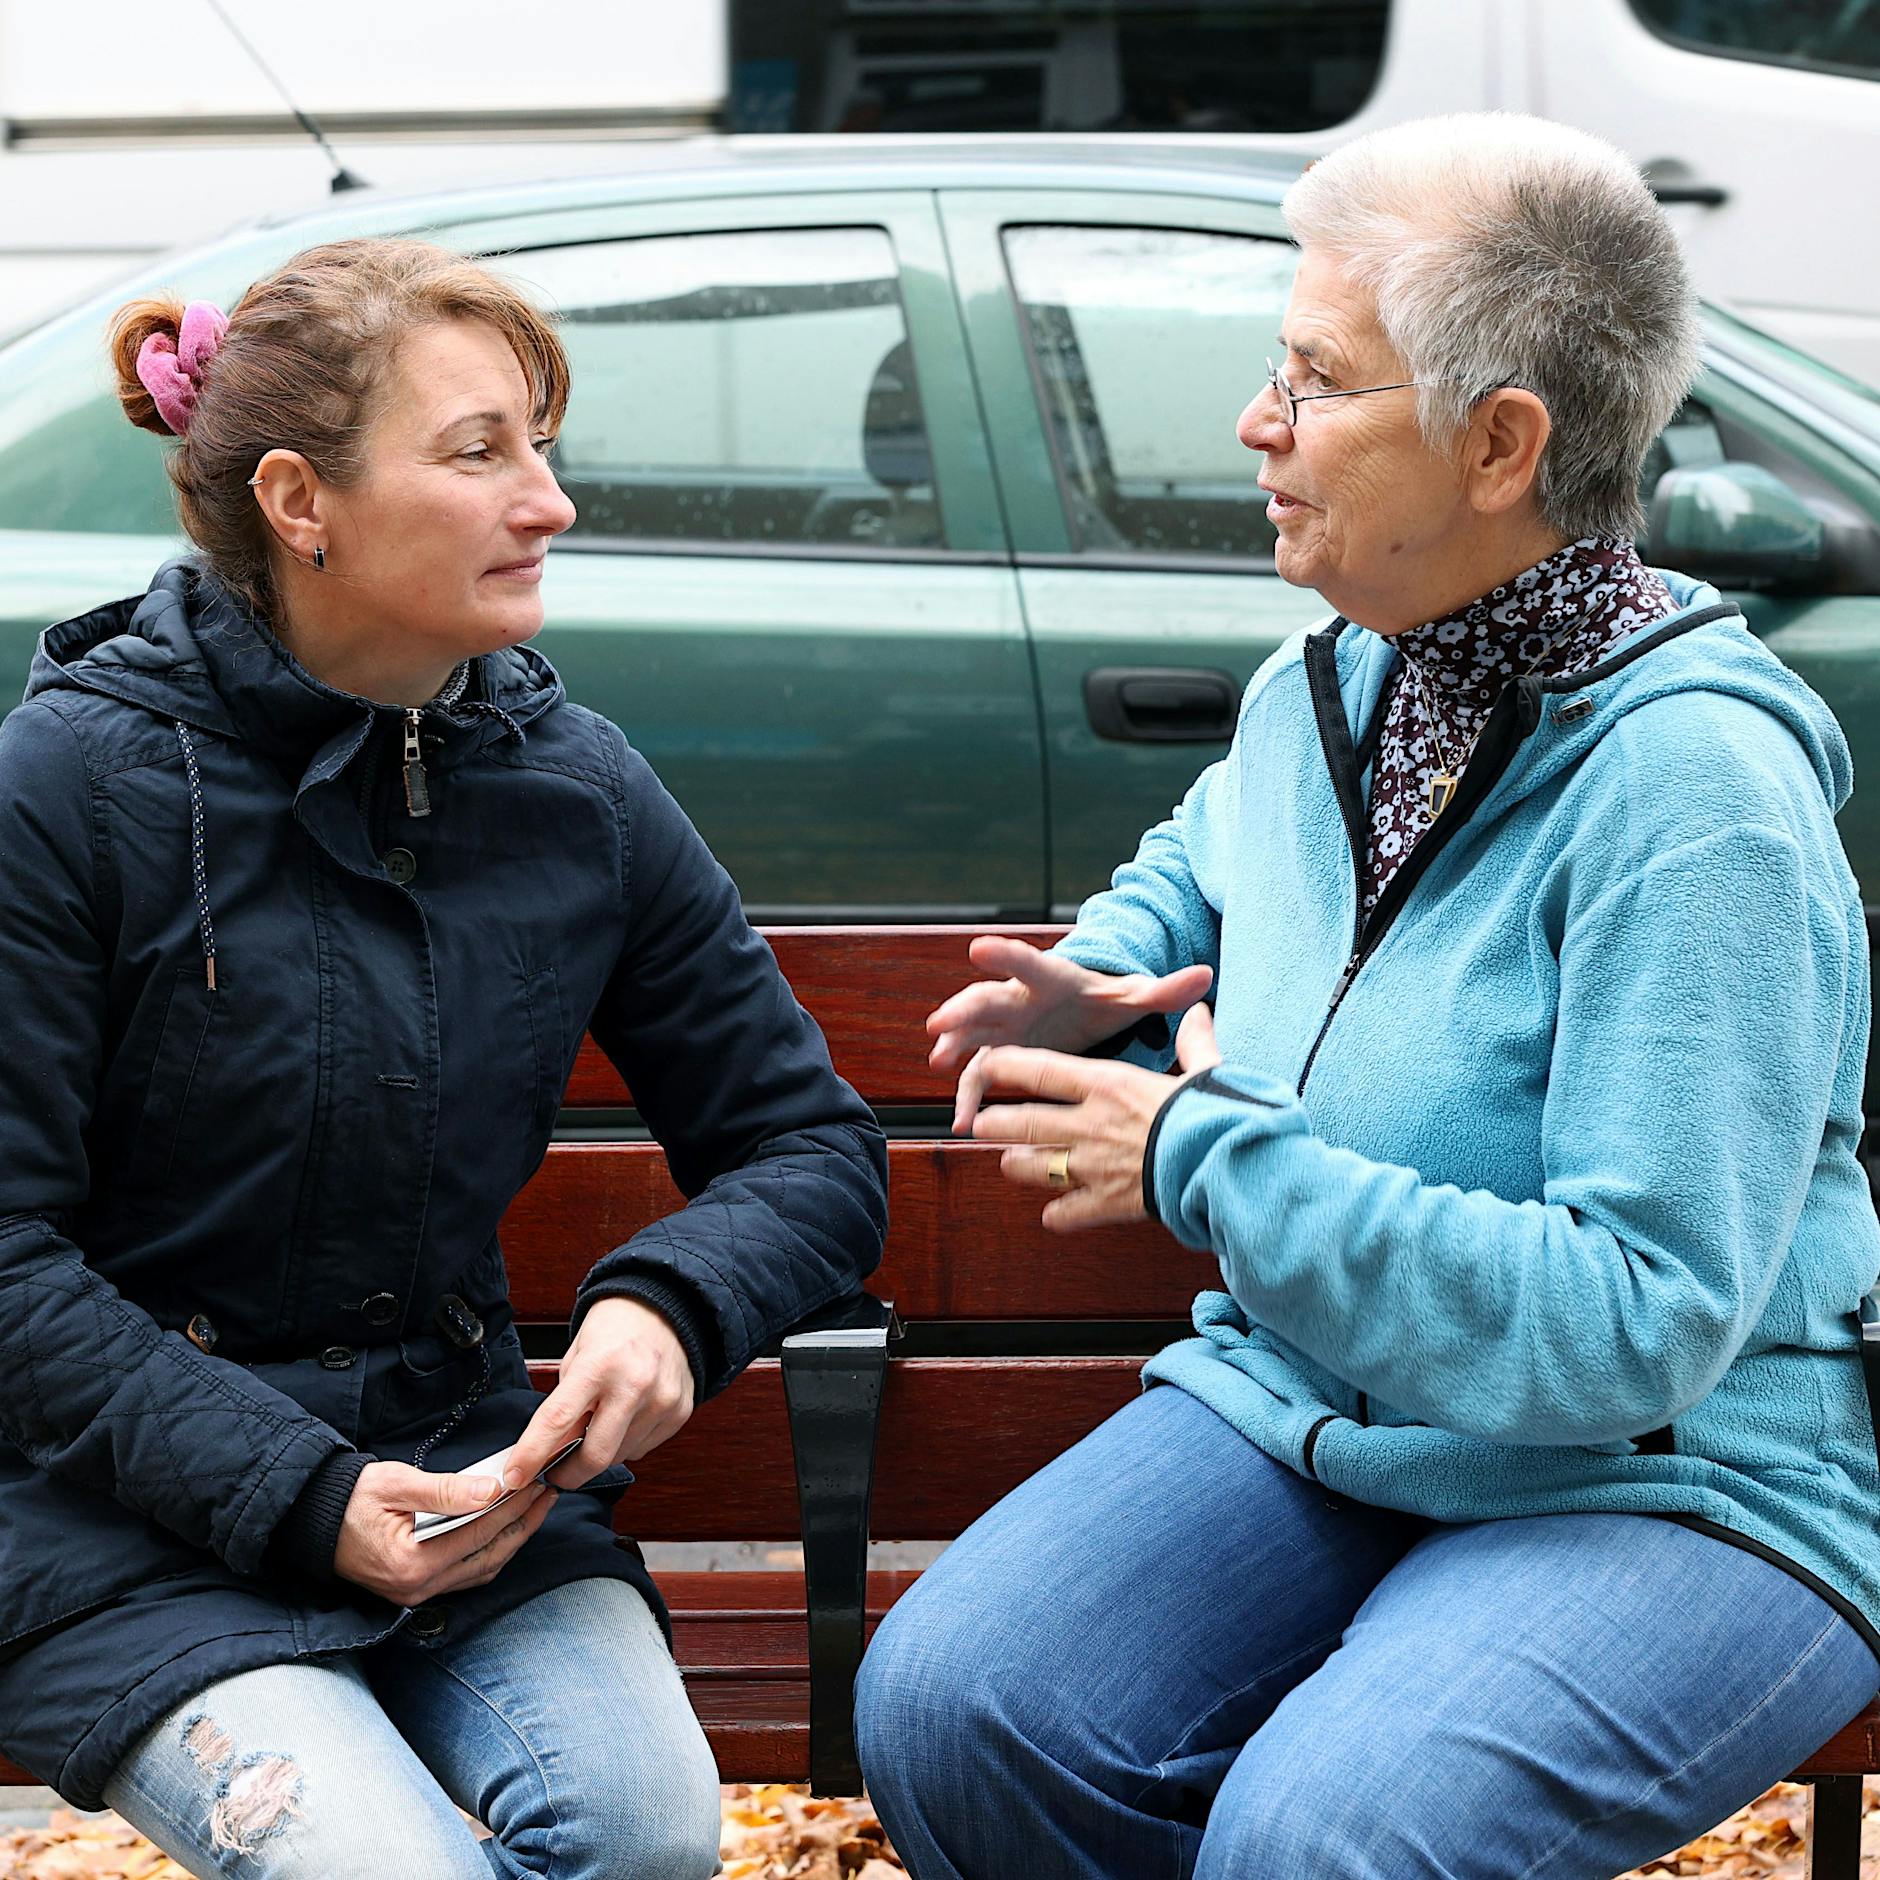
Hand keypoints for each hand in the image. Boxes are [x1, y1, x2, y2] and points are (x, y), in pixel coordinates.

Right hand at [332, 1461, 555, 1605]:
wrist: (313, 1520)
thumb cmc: (352, 1498)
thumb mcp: (397, 1484)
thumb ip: (446, 1490)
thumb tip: (492, 1490)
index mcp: (413, 1563)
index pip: (480, 1532)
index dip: (513, 1506)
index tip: (536, 1482)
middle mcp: (418, 1588)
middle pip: (489, 1557)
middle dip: (523, 1525)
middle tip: (548, 1495)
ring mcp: (417, 1594)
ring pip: (481, 1571)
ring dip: (512, 1540)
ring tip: (535, 1510)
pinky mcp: (415, 1590)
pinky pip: (465, 1576)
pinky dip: (490, 1553)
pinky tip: (505, 1533)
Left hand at [504, 1297, 694, 1492]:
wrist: (665, 1308)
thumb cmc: (615, 1329)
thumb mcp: (577, 1356)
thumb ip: (565, 1404)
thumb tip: (552, 1453)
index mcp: (599, 1364)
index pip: (558, 1420)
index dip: (532, 1455)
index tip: (515, 1477)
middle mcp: (635, 1384)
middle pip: (595, 1456)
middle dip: (568, 1474)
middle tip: (555, 1472)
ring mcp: (662, 1400)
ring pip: (619, 1456)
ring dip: (601, 1451)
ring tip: (600, 1421)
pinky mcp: (679, 1412)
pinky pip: (642, 1448)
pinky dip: (626, 1442)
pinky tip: (627, 1416)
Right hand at [928, 935, 1212, 1130]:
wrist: (1080, 1011)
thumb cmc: (1104, 1001)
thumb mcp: (1132, 997)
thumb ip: (1165, 990)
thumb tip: (1205, 976)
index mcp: (1049, 980)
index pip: (1025, 964)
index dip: (1002, 956)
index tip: (977, 948)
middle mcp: (1018, 999)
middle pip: (986, 1000)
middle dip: (962, 1010)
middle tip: (940, 1022)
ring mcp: (1004, 1027)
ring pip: (972, 1036)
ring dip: (954, 1049)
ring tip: (939, 1064)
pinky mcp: (999, 1054)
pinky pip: (978, 1076)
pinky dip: (970, 1097)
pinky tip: (963, 1123)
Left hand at [979, 1003, 1222, 1228]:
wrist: (1223, 1165)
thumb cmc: (1214, 1114)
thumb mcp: (1206, 1070)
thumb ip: (1195, 1041)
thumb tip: (1199, 1010)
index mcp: (1108, 1085)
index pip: (1039, 1070)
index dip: (1005, 1067)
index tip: (986, 1065)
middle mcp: (1090, 1124)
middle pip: (1023, 1122)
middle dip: (995, 1123)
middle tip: (982, 1124)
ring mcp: (1094, 1166)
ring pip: (1035, 1167)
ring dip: (1018, 1165)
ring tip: (1010, 1163)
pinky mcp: (1106, 1203)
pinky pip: (1067, 1212)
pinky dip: (1057, 1215)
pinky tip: (1052, 1215)